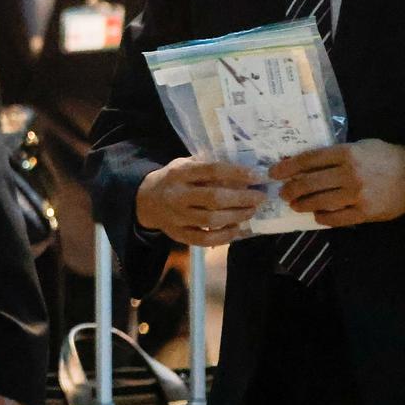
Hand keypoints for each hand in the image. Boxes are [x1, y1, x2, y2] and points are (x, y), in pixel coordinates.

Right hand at [135, 156, 262, 246]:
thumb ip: (206, 166)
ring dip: (237, 216)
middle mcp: (176, 195)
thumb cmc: (172, 179)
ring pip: (211, 220)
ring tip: (251, 211)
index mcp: (178, 173)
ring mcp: (175, 217)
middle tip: (260, 197)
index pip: (211, 171)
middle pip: (213, 198)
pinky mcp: (177, 234)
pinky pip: (204, 239)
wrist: (145, 200)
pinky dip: (224, 236)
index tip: (256, 176)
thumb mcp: (183, 164)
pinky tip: (237, 229)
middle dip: (242, 198)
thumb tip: (241, 170)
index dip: (236, 173)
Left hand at [271, 139, 404, 227]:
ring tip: (295, 205)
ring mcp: (358, 194)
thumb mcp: (360, 147)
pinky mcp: (365, 212)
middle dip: (291, 189)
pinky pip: (337, 218)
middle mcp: (350, 174)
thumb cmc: (385, 157)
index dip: (287, 167)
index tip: (274, 172)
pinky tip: (316, 215)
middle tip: (283, 193)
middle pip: (309, 183)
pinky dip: (323, 217)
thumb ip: (335, 155)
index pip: (308, 160)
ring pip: (320, 202)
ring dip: (302, 204)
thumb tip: (304, 162)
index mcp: (347, 153)